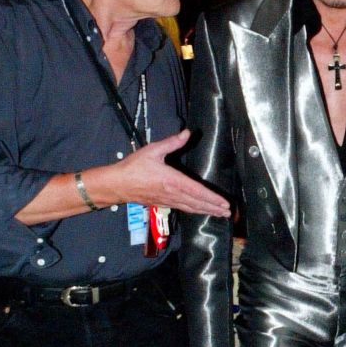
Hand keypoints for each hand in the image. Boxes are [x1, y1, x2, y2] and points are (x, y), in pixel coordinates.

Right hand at [113, 130, 230, 215]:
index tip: (224, 203)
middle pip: (198, 203)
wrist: (117, 184)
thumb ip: (172, 142)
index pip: (197, 191)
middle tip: (228, 212)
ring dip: (206, 211)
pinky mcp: (162, 203)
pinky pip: (183, 208)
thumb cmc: (134, 167)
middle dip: (214, 208)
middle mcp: (173, 193)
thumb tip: (187, 132)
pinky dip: (195, 211)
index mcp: (172, 180)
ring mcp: (168, 201)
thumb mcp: (153, 150)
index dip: (212, 198)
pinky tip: (200, 211)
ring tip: (220, 214)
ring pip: (191, 208)